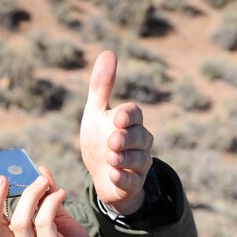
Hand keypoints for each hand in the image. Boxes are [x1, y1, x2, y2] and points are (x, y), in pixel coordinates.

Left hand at [79, 50, 154, 214]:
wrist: (100, 175)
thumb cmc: (98, 140)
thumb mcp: (95, 113)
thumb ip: (101, 86)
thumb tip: (108, 52)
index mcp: (130, 122)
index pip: (134, 114)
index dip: (128, 115)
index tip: (117, 118)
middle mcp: (140, 142)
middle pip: (141, 137)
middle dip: (127, 139)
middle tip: (112, 141)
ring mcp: (139, 164)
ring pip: (140, 160)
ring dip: (125, 159)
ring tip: (111, 158)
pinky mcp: (133, 184)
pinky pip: (133, 182)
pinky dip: (123, 178)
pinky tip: (113, 174)